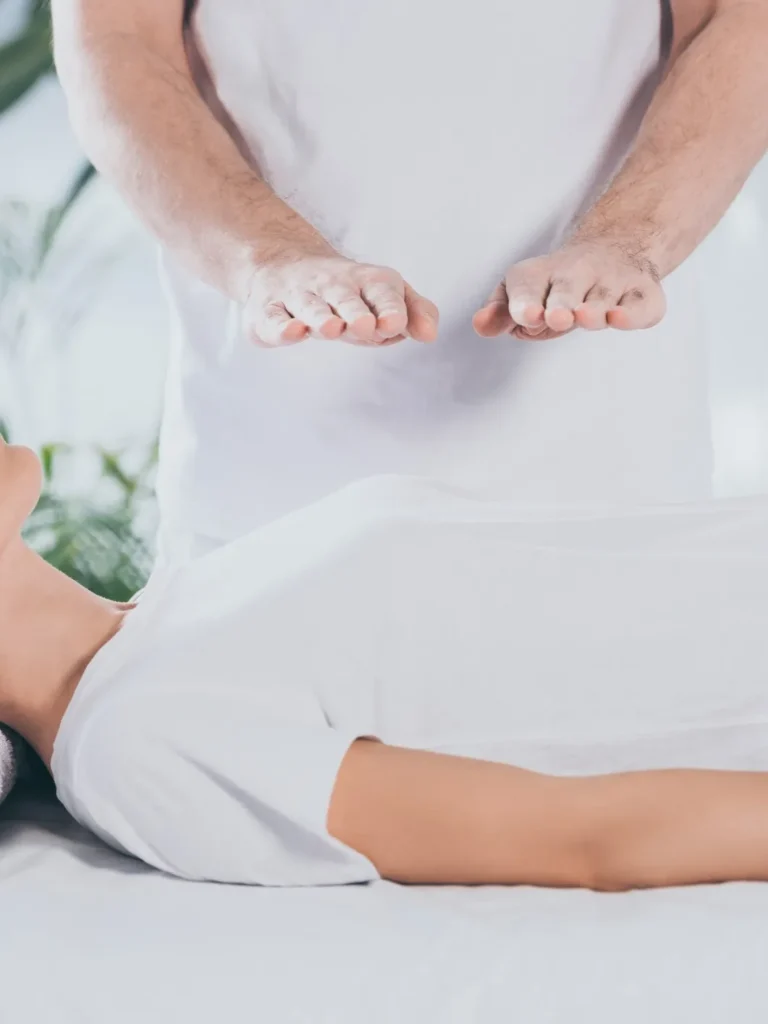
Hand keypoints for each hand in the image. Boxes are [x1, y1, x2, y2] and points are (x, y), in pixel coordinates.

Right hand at [244, 254, 438, 347]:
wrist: (281, 265)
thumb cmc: (347, 293)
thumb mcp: (385, 295)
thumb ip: (414, 312)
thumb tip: (430, 335)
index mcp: (365, 282)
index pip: (382, 291)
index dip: (389, 307)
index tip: (394, 323)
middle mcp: (331, 286)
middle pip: (345, 298)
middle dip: (355, 312)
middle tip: (365, 326)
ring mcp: (299, 298)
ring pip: (310, 308)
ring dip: (321, 318)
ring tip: (333, 328)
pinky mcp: (268, 312)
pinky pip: (273, 318)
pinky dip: (281, 326)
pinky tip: (293, 332)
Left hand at [472, 241, 665, 340]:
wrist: (614, 252)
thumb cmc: (555, 289)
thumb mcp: (522, 296)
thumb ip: (499, 313)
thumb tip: (480, 326)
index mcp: (539, 274)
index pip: (527, 285)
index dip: (526, 302)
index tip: (528, 317)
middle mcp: (577, 271)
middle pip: (567, 287)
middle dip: (562, 304)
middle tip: (557, 318)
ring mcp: (612, 281)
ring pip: (603, 297)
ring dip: (595, 309)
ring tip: (585, 318)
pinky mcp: (643, 294)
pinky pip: (641, 304)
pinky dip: (633, 313)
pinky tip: (621, 318)